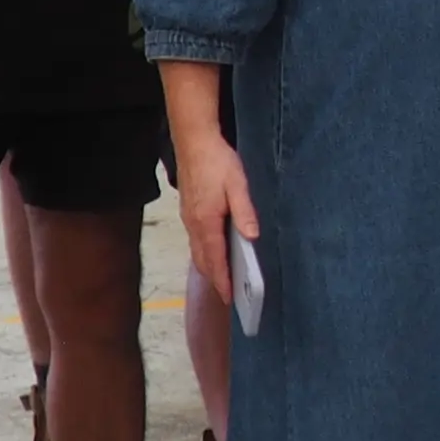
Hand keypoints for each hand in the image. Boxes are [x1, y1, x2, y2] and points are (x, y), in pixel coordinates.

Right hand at [175, 128, 257, 298]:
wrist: (193, 142)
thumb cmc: (218, 162)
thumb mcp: (238, 184)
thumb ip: (244, 212)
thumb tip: (252, 237)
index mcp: (207, 222)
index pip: (215, 259)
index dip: (222, 280)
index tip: (229, 297)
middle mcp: (194, 225)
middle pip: (203, 260)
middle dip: (215, 279)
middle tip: (228, 294)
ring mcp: (188, 219)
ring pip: (197, 251)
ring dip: (209, 267)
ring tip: (223, 278)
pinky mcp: (187, 212)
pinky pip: (195, 241)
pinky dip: (204, 253)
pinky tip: (213, 252)